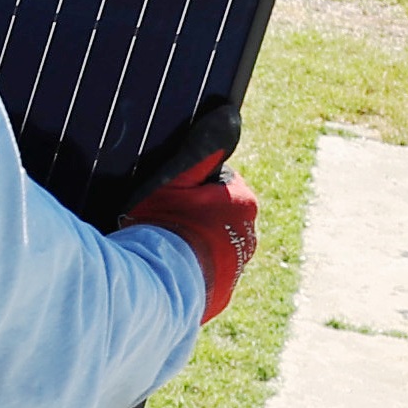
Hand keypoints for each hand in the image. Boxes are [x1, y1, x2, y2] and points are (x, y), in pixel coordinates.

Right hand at [131, 148, 259, 324]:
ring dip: (190, 243)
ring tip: (161, 247)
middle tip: (160, 221)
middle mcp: (248, 235)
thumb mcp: (176, 179)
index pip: (215, 182)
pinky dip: (188, 269)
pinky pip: (203, 273)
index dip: (187, 186)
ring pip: (210, 244)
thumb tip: (228, 114)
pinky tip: (166, 270)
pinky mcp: (221, 294)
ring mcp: (236, 268)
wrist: (159, 288)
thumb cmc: (165, 227)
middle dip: (191, 215)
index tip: (166, 195)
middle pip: (214, 214)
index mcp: (243, 203)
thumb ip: (202, 147)